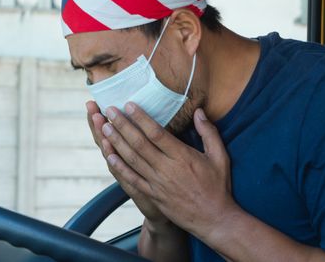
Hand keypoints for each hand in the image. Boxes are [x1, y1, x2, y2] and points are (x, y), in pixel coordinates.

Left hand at [100, 102, 238, 242]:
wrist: (214, 220)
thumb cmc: (217, 187)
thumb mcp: (220, 157)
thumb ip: (209, 132)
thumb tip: (199, 111)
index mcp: (182, 156)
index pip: (156, 133)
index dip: (140, 118)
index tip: (129, 105)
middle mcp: (166, 168)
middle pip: (139, 143)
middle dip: (122, 125)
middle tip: (109, 111)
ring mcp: (157, 183)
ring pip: (132, 159)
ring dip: (117, 142)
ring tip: (104, 128)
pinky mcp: (152, 195)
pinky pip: (132, 179)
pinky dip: (119, 167)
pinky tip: (109, 156)